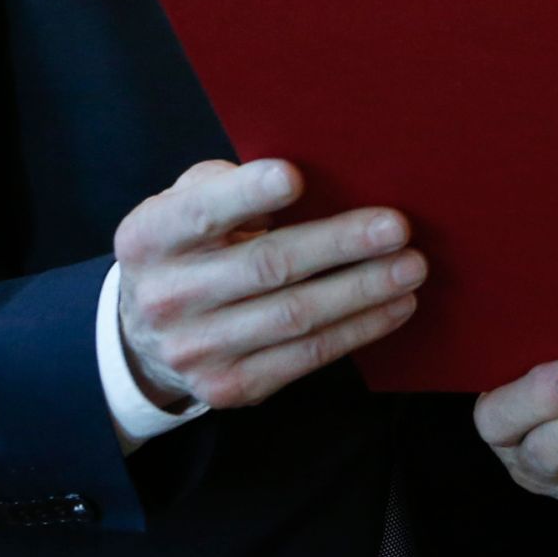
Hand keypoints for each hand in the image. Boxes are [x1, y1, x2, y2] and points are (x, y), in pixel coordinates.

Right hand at [113, 158, 424, 409]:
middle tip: (397, 227)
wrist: (146, 335)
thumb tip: (312, 170)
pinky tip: (396, 306)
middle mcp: (166, 296)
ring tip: (411, 267)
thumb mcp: (187, 204)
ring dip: (362, 291)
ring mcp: (196, 349)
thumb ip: (228, 184)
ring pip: (294, 316)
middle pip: (266, 266)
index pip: (199, 213)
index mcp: (150, 237)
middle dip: (339, 245)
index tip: (296, 176)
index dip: (246, 194)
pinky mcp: (230, 386)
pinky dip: (358, 329)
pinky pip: (306, 356)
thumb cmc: (192, 245)